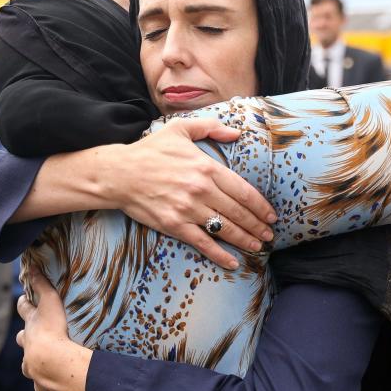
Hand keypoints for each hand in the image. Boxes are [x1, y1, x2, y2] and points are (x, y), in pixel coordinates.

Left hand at [16, 271, 90, 390]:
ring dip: (32, 364)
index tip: (23, 300)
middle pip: (22, 339)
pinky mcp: (42, 383)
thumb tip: (31, 264)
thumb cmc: (53, 330)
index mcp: (31, 327)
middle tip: (30, 336)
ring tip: (39, 366)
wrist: (52, 362)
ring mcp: (33, 366)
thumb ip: (42, 284)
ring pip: (27, 365)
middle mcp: (28, 347)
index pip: (24, 311)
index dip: (24, 304)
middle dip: (25, 337)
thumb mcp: (50, 302)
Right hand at [106, 117, 276, 269]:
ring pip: (225, 229)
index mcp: (206, 167)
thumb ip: (211, 127)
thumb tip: (236, 133)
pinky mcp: (174, 225)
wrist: (119, 173)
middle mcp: (201, 190)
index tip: (271, 215)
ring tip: (258, 246)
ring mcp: (188, 209)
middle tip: (270, 234)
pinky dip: (220, 255)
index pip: (243, 191)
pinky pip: (203, 243)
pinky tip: (233, 263)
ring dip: (245, 240)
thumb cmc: (150, 151)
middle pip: (238, 212)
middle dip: (258, 226)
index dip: (261, 206)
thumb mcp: (180, 129)